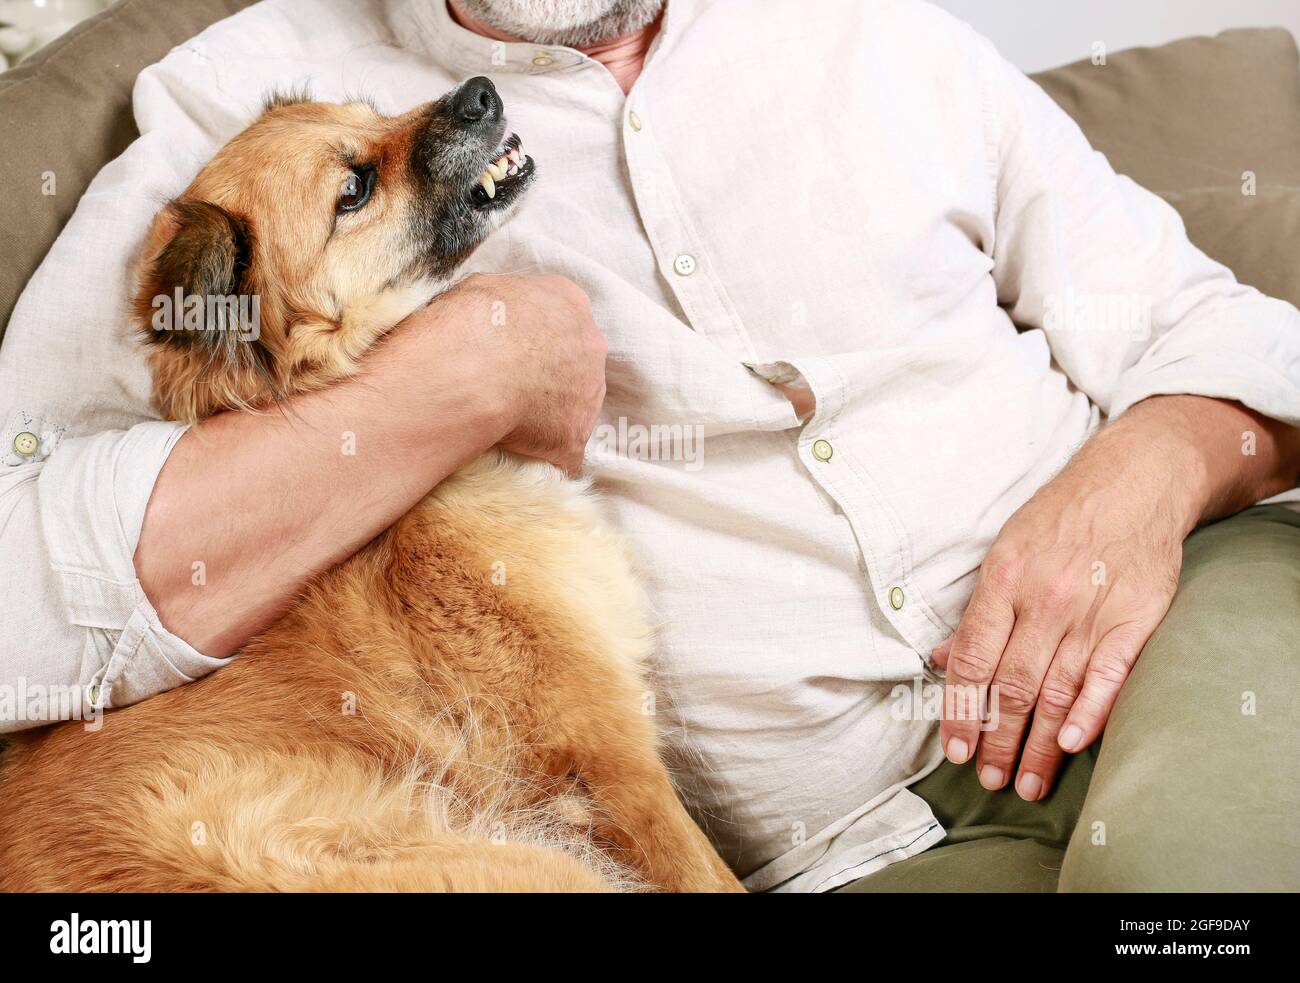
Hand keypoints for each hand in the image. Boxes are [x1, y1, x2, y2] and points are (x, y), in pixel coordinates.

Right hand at [409, 273, 607, 474]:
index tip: (514, 351)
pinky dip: (542, 455)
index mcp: (568, 302)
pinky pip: (562, 451)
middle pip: (576, 364)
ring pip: (574, 407)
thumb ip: (503, 302)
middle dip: (550, 376)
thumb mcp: (483, 288)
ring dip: (548, 416)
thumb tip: (492, 314)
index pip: (562, 321)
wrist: (472, 366)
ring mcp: (589, 394)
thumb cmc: (470, 321)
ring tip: (507, 423)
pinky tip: (515, 455)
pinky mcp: (575, 437)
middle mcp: (590, 345)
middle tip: (511, 388)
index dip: (537, 339)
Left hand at [934, 396, 1239, 799]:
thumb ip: (978, 611)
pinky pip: (1109, 673)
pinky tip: (1074, 744)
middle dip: (996, 740)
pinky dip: (1091, 711)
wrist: (1134, 479)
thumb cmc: (1061, 518)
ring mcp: (1089, 611)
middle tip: (986, 780)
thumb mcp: (1005, 550)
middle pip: (1012, 686)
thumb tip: (941, 659)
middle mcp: (1042, 601)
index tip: (953, 749)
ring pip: (1057, 691)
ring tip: (1026, 783)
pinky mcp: (1135, 617)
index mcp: (1002, 581)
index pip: (972, 659)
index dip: (960, 710)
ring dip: (1038, 744)